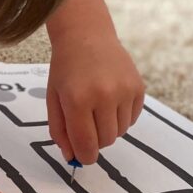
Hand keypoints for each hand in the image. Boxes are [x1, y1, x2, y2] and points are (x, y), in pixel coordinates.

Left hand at [47, 32, 144, 164]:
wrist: (87, 36)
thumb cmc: (66, 68)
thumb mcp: (53, 98)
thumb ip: (59, 130)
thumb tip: (70, 156)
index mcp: (78, 99)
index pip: (86, 144)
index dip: (84, 156)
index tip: (81, 155)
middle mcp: (104, 95)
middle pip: (105, 141)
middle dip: (95, 141)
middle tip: (86, 125)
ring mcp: (124, 90)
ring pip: (120, 132)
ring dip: (108, 129)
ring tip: (97, 109)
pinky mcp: (138, 87)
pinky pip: (132, 119)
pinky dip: (121, 117)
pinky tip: (110, 100)